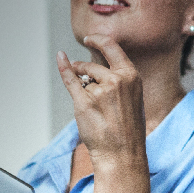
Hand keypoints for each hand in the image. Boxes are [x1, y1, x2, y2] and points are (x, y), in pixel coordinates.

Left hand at [55, 35, 146, 166]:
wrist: (123, 154)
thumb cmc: (128, 130)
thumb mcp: (132, 98)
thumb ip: (120, 79)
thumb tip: (99, 65)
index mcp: (132, 76)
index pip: (112, 47)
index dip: (98, 40)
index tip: (90, 39)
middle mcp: (116, 80)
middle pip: (93, 65)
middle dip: (84, 68)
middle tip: (81, 72)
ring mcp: (99, 91)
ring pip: (84, 79)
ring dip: (83, 85)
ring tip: (93, 106)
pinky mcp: (83, 102)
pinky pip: (70, 80)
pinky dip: (64, 68)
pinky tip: (61, 58)